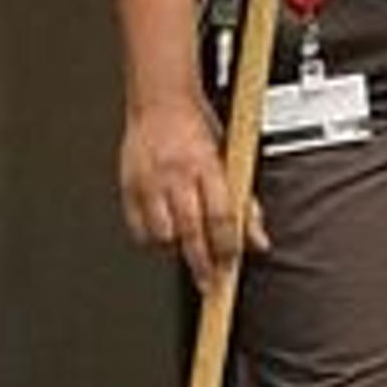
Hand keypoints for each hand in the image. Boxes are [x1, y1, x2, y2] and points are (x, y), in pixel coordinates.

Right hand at [120, 88, 264, 291]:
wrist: (159, 103)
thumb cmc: (197, 127)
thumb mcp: (232, 158)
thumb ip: (246, 201)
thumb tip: (258, 238)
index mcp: (207, 165)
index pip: (220, 216)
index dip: (226, 247)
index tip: (230, 266)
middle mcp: (177, 175)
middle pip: (191, 232)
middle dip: (202, 263)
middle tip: (211, 284)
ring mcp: (150, 183)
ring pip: (162, 234)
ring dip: (176, 251)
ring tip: (187, 252)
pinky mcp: (128, 188)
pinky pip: (138, 228)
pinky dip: (152, 240)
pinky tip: (164, 237)